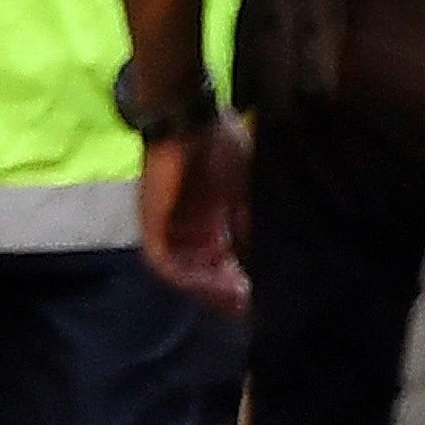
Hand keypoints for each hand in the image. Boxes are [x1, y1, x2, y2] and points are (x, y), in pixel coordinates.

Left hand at [137, 112, 254, 317]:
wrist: (189, 120)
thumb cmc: (221, 145)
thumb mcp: (247, 188)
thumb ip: (251, 222)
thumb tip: (272, 255)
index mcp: (209, 218)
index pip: (223, 259)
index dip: (241, 279)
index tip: (262, 296)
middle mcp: (187, 227)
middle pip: (204, 272)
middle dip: (227, 290)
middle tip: (251, 304)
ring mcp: (167, 227)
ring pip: (184, 272)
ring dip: (209, 288)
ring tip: (236, 298)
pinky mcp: (152, 224)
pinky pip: (163, 262)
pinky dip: (187, 277)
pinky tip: (211, 285)